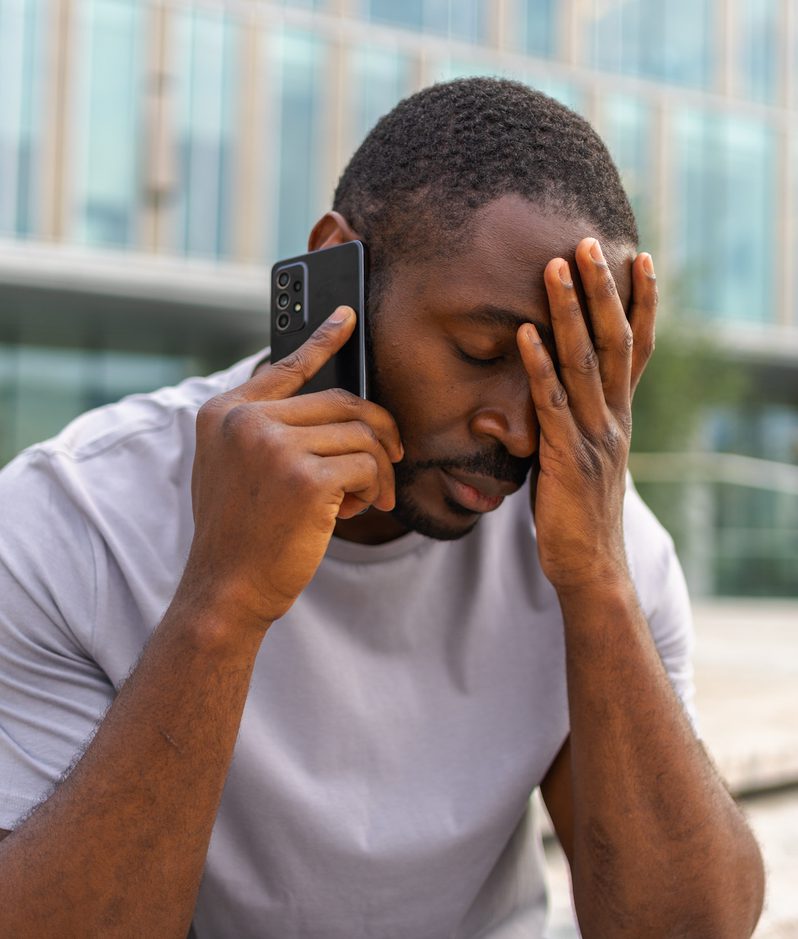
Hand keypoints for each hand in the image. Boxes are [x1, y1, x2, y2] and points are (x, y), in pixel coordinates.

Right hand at [184, 307, 402, 629]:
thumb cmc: (240, 533)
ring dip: (378, 468)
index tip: (347, 316)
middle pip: (343, 402)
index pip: (285, 367)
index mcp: (224, 413)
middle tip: (394, 458)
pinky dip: (376, 489)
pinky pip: (368, 465)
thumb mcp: (235, 469)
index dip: (322, 339)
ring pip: (362, 434)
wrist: (226, 589)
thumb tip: (340, 410)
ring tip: (368, 498)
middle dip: (378, 432)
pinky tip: (359, 510)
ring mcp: (272, 445)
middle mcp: (244, 420)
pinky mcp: (304, 477)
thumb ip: (269, 431)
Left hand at [517, 239, 656, 593]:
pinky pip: (553, 402)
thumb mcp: (579, 454)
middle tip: (588, 241)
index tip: (640, 258)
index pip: (639, 348)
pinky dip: (539, 366)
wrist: (589, 563)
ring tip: (557, 267)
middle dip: (602, 289)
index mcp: (620, 415)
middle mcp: (615, 417)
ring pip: (585, 361)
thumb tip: (546, 392)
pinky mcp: (568, 456)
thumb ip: (570, 420)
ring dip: (570, 311)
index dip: (643, 302)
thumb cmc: (577, 509)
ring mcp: (595, 435)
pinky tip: (525, 333)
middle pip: (615, 341)